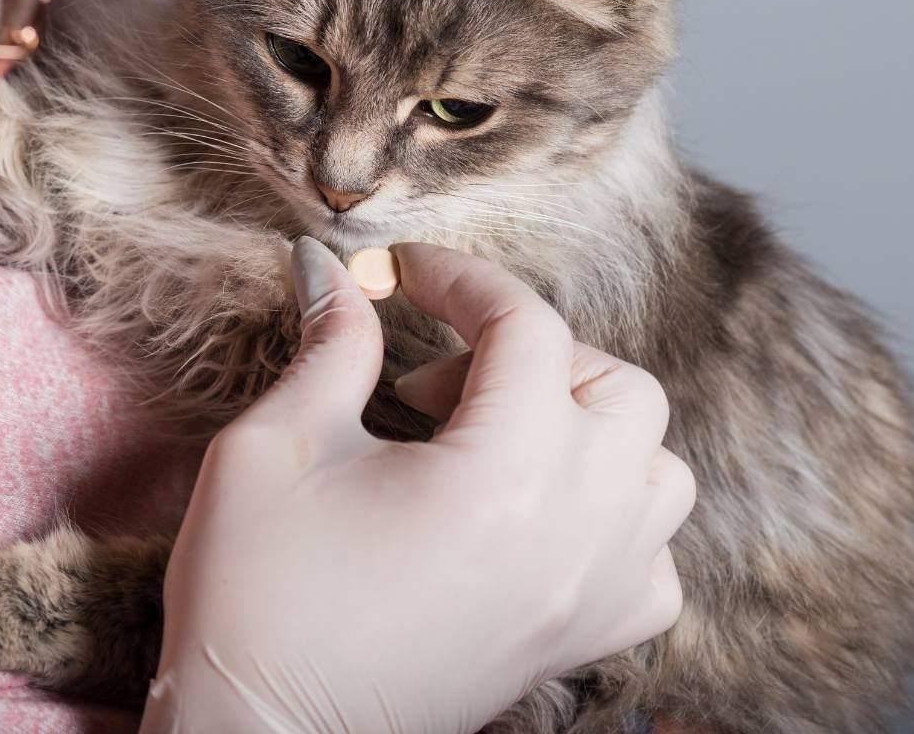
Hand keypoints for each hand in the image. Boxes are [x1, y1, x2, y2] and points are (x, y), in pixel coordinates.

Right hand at [140, 239, 694, 733]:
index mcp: (504, 476)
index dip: (461, 277)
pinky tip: (539, 511)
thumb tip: (329, 270)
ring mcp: (589, 596)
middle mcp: (575, 534)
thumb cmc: (257, 600)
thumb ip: (327, 345)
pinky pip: (652, 559)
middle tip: (436, 380)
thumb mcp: (276, 448)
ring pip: (657, 467)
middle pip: (617, 385)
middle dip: (530, 351)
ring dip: (587, 422)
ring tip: (498, 432)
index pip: (526, 327)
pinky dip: (615, 512)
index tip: (404, 270)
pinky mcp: (579, 643)